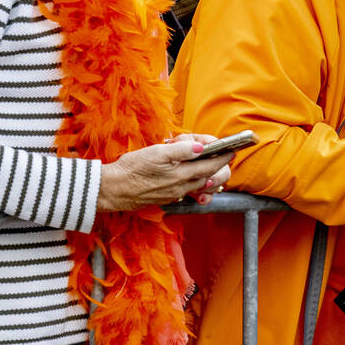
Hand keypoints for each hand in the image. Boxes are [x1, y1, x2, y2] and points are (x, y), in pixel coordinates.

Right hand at [97, 134, 230, 210]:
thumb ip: (180, 149)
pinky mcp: (168, 198)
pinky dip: (197, 184)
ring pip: (202, 186)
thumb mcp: (155, 152)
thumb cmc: (131, 169)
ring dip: (210, 176)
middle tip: (220, 155)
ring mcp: (176, 195)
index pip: (212, 164)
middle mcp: (182, 187)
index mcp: (182, 174)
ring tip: (209, 165)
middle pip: (212, 178)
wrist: (112, 190)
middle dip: (220, 166)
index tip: (231, 148)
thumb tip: (200, 147)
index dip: (223, 155)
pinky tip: (193, 179)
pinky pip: (190, 192)